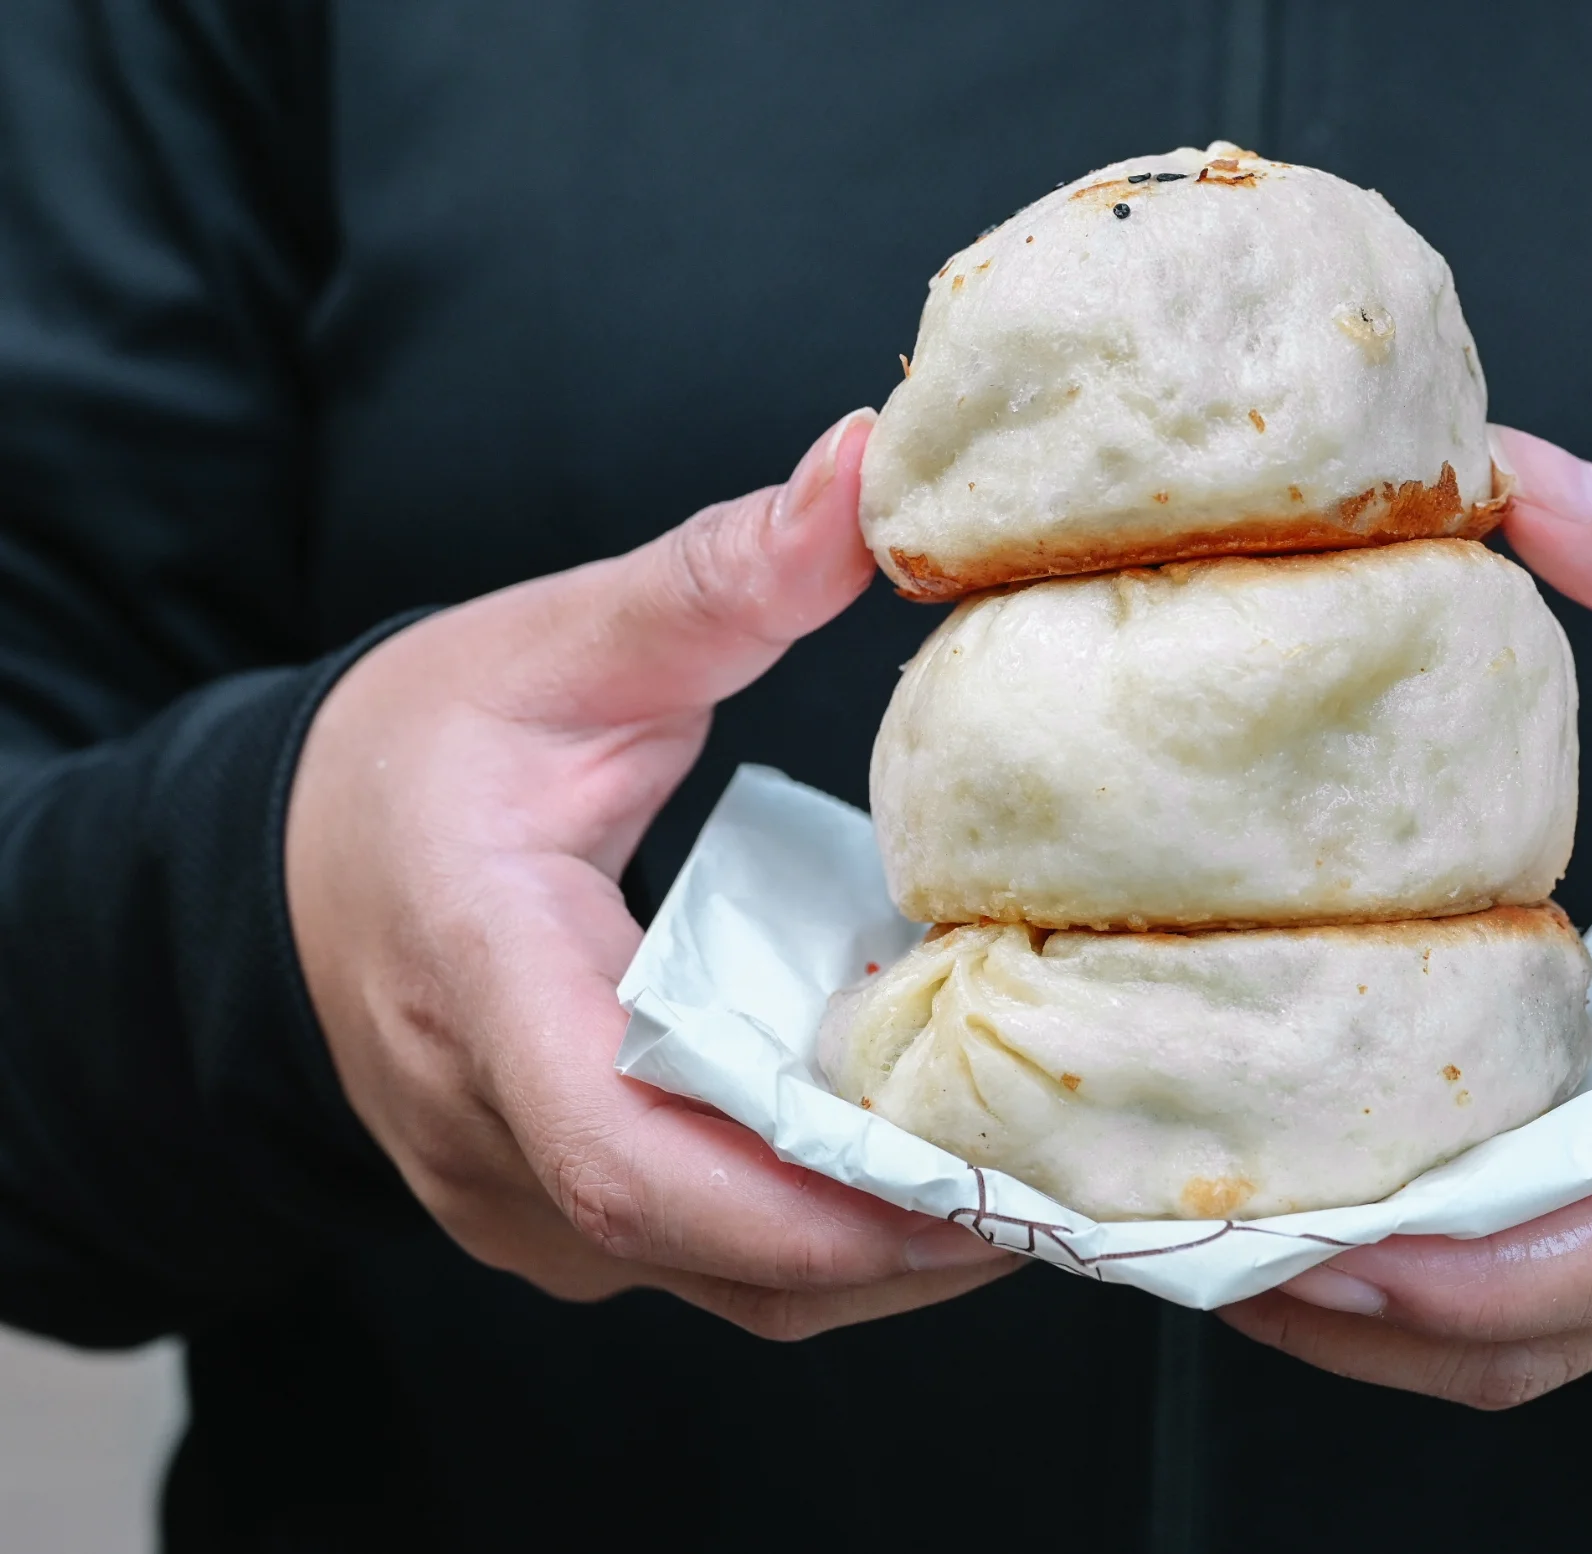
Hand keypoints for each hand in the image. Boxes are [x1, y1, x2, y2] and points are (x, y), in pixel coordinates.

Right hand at [286, 409, 1014, 1338]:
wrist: (291, 861)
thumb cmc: (416, 754)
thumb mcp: (556, 644)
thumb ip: (715, 575)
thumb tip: (859, 464)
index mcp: (482, 980)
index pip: (623, 1152)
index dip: (808, 1197)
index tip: (973, 1181)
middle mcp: (486, 1131)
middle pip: (710, 1251)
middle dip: (903, 1238)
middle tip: (1078, 1181)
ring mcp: (515, 1200)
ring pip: (724, 1287)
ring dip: (885, 1255)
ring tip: (1038, 1182)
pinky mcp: (556, 1218)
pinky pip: (709, 1268)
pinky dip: (829, 1240)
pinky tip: (932, 1167)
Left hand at [1221, 427, 1591, 1405]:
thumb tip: (1526, 479)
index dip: (1447, 1262)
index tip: (1289, 1232)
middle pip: (1538, 1330)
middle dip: (1354, 1306)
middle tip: (1173, 1226)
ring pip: (1538, 1346)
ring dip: (1378, 1319)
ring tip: (1211, 1229)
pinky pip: (1561, 1307)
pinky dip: (1440, 1289)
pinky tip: (1333, 1208)